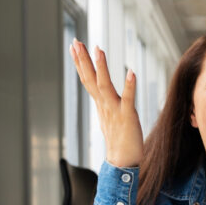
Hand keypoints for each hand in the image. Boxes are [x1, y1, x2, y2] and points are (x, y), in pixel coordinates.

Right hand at [69, 38, 143, 167]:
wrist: (122, 163)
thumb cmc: (119, 141)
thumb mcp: (109, 117)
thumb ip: (105, 103)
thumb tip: (101, 94)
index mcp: (101, 104)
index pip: (88, 79)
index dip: (81, 62)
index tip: (74, 46)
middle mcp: (104, 105)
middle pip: (91, 79)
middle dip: (83, 60)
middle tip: (76, 41)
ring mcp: (115, 110)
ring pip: (105, 86)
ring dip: (101, 67)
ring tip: (98, 49)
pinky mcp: (128, 117)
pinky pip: (128, 99)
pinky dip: (130, 86)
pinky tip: (131, 72)